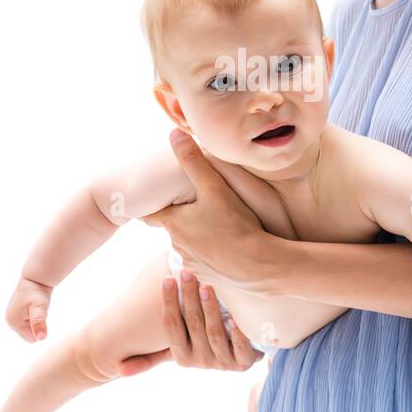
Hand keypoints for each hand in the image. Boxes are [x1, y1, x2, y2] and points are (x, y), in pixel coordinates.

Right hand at [5, 275, 53, 341]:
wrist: (36, 277)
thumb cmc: (38, 291)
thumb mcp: (40, 308)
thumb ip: (39, 322)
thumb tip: (41, 338)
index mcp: (12, 322)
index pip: (32, 339)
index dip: (39, 328)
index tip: (39, 313)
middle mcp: (10, 320)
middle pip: (30, 334)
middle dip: (37, 324)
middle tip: (38, 309)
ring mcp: (12, 316)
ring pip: (30, 328)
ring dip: (36, 319)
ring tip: (36, 306)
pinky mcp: (17, 312)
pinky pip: (30, 322)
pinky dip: (34, 316)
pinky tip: (34, 305)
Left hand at [141, 128, 271, 288]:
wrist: (259, 266)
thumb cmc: (236, 224)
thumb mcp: (214, 187)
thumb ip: (193, 160)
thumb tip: (173, 133)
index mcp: (174, 224)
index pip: (152, 213)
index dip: (157, 203)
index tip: (157, 198)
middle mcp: (177, 246)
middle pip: (175, 228)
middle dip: (184, 219)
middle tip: (200, 208)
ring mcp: (192, 265)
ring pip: (190, 246)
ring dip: (199, 238)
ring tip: (219, 228)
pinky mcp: (208, 278)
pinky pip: (206, 263)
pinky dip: (213, 256)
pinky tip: (229, 248)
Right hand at [152, 268, 264, 371]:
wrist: (241, 360)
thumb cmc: (204, 347)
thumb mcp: (178, 351)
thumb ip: (151, 358)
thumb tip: (120, 370)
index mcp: (182, 357)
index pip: (171, 328)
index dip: (168, 304)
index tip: (166, 280)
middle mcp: (201, 361)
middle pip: (193, 326)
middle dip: (189, 298)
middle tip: (187, 273)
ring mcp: (223, 363)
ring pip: (215, 334)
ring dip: (210, 310)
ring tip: (207, 286)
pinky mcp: (244, 363)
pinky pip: (241, 348)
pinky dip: (237, 333)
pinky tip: (234, 317)